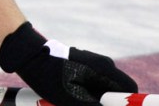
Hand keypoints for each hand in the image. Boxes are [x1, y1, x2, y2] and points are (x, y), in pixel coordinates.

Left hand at [0, 22, 137, 105]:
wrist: (28, 57)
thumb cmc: (49, 77)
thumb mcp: (73, 99)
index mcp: (105, 68)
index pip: (130, 89)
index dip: (128, 103)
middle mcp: (103, 64)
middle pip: (116, 90)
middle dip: (106, 102)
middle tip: (87, 104)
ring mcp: (93, 63)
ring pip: (103, 88)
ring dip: (94, 99)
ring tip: (74, 101)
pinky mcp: (83, 66)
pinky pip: (92, 84)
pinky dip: (87, 93)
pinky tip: (71, 97)